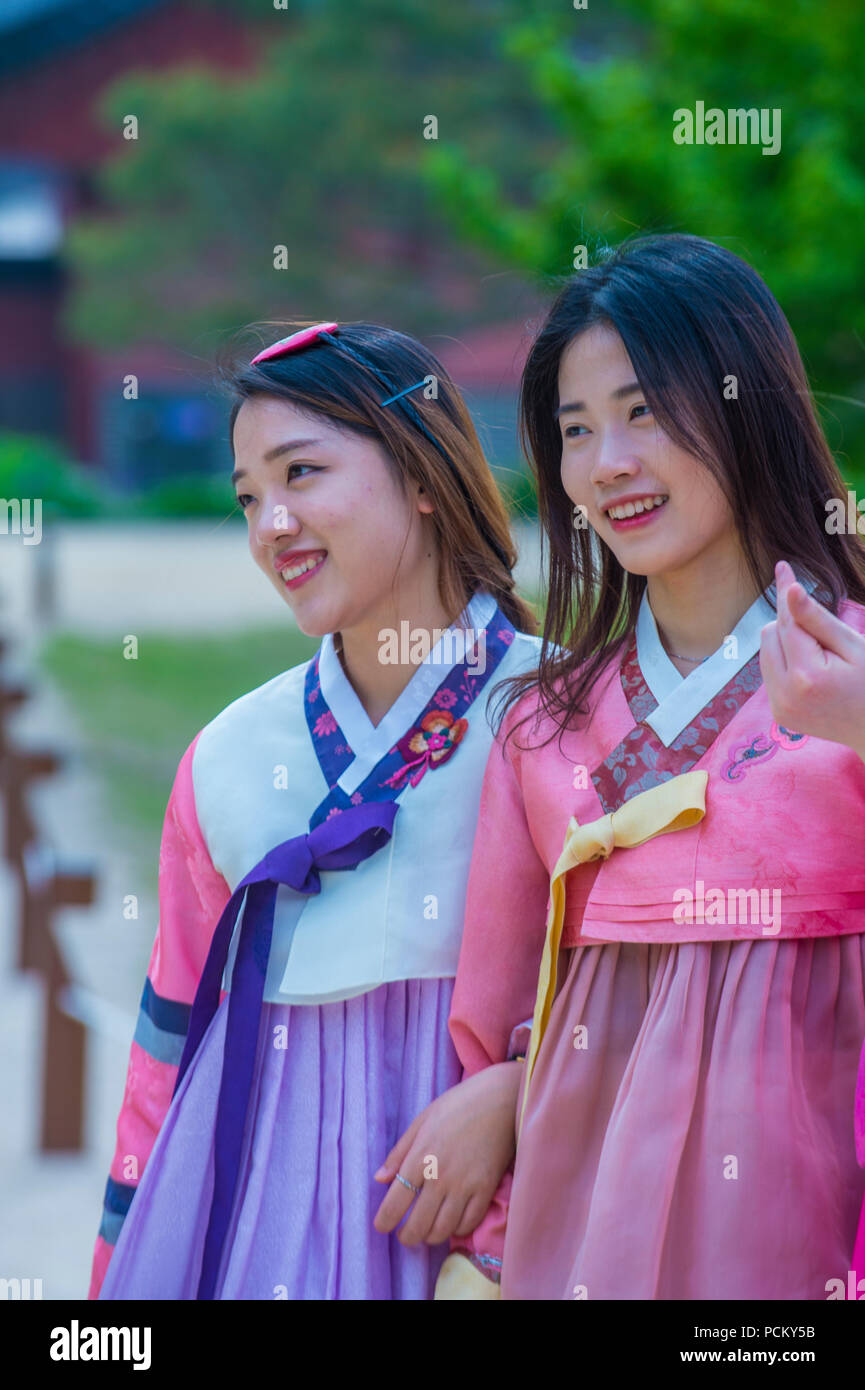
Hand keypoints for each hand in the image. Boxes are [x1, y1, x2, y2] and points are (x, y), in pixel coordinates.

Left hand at [372, 1061, 521, 1246]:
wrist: (500, 1100)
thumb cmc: (458, 1105)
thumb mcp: (421, 1121)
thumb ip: (399, 1152)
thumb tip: (380, 1179)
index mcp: (419, 1158)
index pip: (394, 1204)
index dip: (384, 1222)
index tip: (382, 1226)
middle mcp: (439, 1177)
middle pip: (417, 1227)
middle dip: (407, 1237)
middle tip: (405, 1234)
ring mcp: (464, 1186)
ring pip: (442, 1232)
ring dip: (430, 1237)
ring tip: (427, 1231)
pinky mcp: (486, 1190)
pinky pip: (468, 1225)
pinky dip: (456, 1230)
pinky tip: (451, 1221)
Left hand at [760, 560, 864, 758]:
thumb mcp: (853, 646)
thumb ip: (817, 620)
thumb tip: (790, 591)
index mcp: (806, 676)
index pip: (788, 621)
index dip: (787, 593)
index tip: (783, 567)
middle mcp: (784, 695)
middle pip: (771, 634)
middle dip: (792, 625)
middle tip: (824, 638)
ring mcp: (779, 708)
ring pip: (766, 652)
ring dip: (787, 643)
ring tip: (820, 656)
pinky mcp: (779, 714)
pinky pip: (770, 672)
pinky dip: (786, 662)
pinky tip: (813, 671)